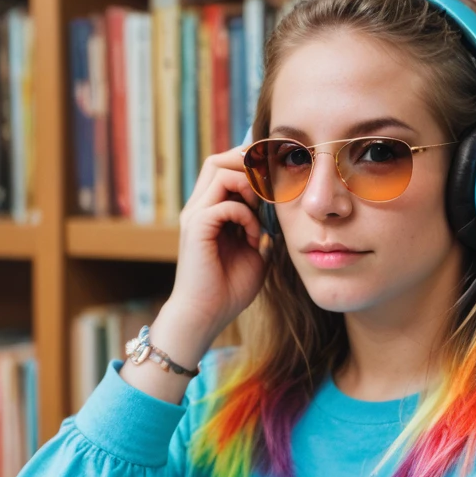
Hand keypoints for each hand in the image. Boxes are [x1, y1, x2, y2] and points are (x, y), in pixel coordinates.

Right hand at [167, 145, 271, 354]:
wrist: (206, 316)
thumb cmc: (228, 290)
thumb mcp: (255, 253)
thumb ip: (263, 229)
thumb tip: (280, 214)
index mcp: (210, 211)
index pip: (224, 168)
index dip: (250, 165)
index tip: (276, 180)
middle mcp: (198, 208)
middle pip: (218, 160)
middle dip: (249, 165)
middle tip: (272, 189)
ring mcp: (195, 216)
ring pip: (219, 171)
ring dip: (249, 187)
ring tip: (262, 213)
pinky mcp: (197, 228)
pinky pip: (224, 204)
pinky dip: (246, 215)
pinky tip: (254, 238)